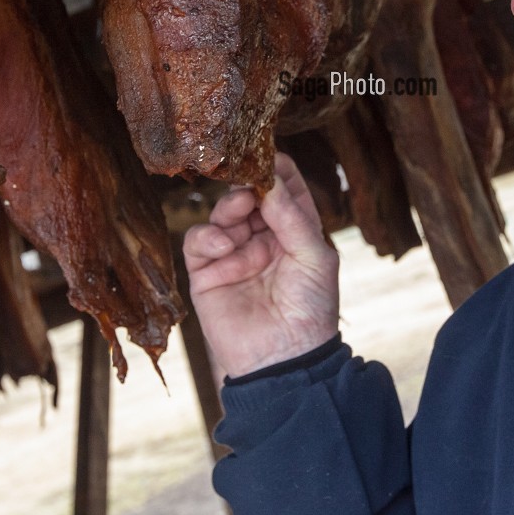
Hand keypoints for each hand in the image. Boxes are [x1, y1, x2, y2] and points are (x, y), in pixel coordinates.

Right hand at [182, 152, 338, 377]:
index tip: (266, 153)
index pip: (284, 186)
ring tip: (237, 216)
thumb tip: (271, 179)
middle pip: (248, 194)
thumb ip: (293, 217)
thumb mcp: (315, 257)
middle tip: (248, 185)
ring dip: (229, 209)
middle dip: (247, 186)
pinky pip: (199, 241)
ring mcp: (234, 253)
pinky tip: (224, 248)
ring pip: (222, 213)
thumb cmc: (311, 309)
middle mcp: (263, 236)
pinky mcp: (206, 273)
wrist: (284, 361)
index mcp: (294, 229)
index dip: (276, 168)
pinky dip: (208, 237)